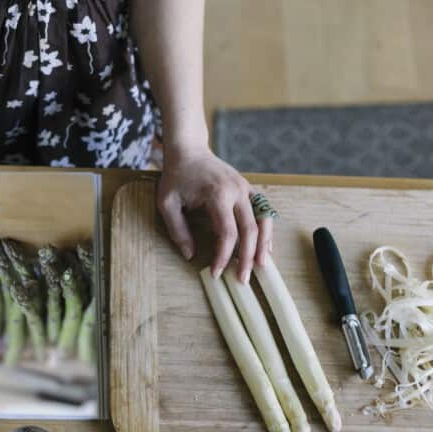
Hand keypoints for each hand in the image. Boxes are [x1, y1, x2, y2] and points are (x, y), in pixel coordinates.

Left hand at [157, 146, 272, 283]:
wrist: (189, 150)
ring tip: (262, 266)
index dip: (224, 256)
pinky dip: (266, 231)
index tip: (217, 273)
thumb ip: (178, 230)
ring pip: (263, 221)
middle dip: (248, 257)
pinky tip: (265, 247)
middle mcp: (237, 191)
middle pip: (250, 230)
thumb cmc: (176, 176)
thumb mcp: (167, 203)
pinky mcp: (248, 189)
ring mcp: (246, 189)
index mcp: (218, 194)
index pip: (227, 233)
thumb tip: (190, 255)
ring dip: (264, 245)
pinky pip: (263, 212)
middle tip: (243, 279)